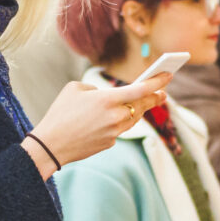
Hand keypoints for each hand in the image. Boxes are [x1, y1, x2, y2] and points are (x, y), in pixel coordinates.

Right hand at [23, 75, 171, 175]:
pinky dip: (121, 122)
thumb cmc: (60, 113)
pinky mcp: (111, 143)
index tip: (168, 76)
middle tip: (163, 93)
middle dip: (154, 98)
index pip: (140, 89)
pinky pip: (121, 129)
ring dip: (140, 110)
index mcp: (106, 99)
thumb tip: (107, 95)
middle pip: (142, 105)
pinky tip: (118, 118)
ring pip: (134, 118)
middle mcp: (115, 116)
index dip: (157, 82)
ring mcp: (114, 131)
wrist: (51, 145)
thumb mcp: (74, 89)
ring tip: (147, 102)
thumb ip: (96, 88)